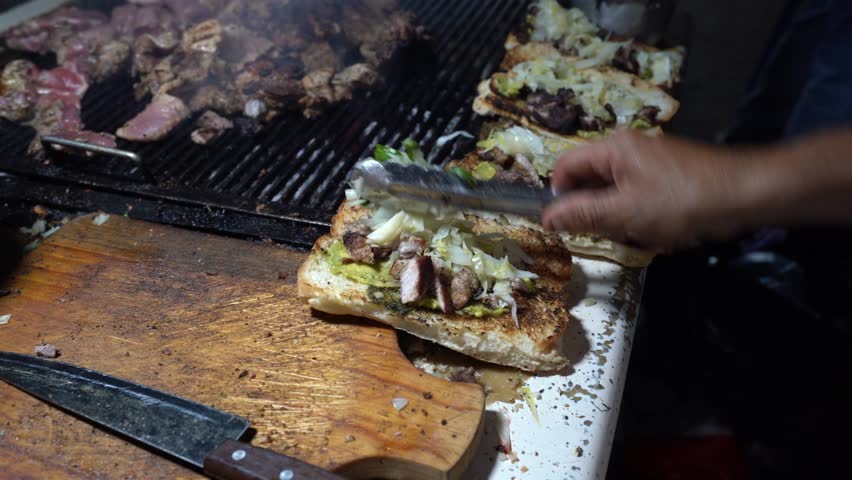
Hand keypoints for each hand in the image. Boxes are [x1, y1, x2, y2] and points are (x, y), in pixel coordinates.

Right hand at [541, 129, 750, 251]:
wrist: (745, 194)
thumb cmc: (680, 201)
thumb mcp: (623, 212)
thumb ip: (581, 215)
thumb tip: (545, 217)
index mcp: (613, 149)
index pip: (566, 167)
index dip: (560, 196)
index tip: (568, 225)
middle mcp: (629, 150)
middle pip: (592, 184)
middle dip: (600, 214)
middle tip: (617, 233)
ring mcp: (651, 163)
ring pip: (618, 197)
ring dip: (627, 223)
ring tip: (650, 235)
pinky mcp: (669, 178)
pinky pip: (643, 201)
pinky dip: (648, 221)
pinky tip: (668, 235)